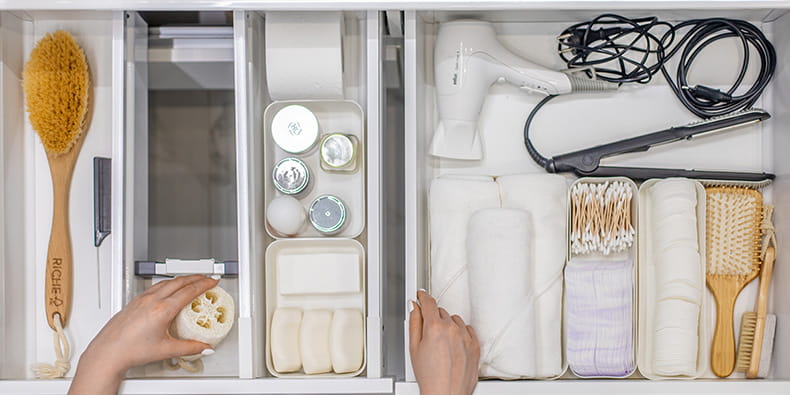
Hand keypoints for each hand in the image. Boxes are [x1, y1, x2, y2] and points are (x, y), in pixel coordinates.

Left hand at [69, 275, 218, 394]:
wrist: (108, 353)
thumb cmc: (130, 351)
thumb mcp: (166, 350)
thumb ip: (190, 348)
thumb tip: (204, 348)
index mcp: (162, 310)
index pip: (189, 291)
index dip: (204, 284)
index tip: (212, 281)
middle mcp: (152, 301)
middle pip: (180, 281)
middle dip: (196, 277)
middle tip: (207, 278)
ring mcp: (142, 299)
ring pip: (167, 281)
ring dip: (182, 279)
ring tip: (191, 281)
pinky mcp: (134, 301)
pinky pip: (156, 286)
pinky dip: (168, 283)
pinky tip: (169, 288)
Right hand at [409, 290, 479, 394]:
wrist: (446, 394)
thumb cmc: (430, 377)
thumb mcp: (413, 348)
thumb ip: (414, 323)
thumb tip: (414, 308)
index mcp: (435, 327)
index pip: (429, 302)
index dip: (423, 296)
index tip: (422, 295)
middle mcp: (453, 329)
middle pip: (441, 311)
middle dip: (433, 317)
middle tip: (428, 332)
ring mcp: (466, 337)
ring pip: (455, 320)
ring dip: (448, 325)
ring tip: (441, 343)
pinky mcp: (475, 345)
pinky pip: (468, 329)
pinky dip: (461, 333)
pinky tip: (454, 344)